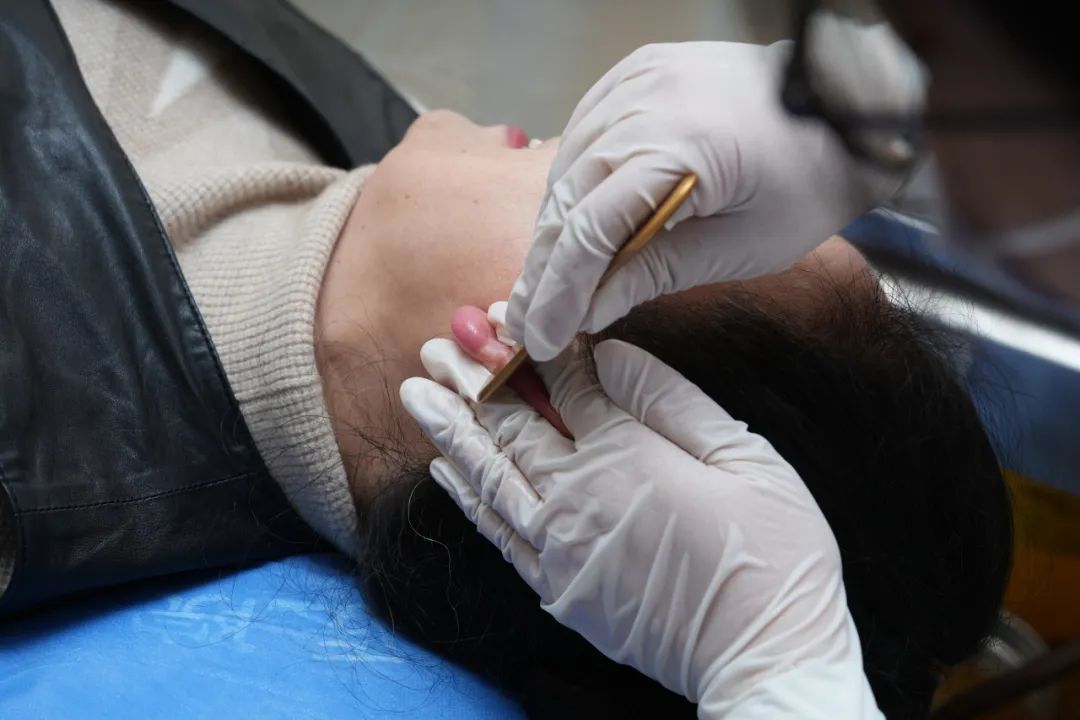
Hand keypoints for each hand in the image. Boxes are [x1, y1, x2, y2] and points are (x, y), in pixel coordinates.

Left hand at [400, 335, 881, 716]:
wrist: (764, 656)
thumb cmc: (772, 552)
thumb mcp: (743, 457)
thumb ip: (670, 399)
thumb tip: (610, 355)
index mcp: (623, 456)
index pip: (562, 385)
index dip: (531, 347)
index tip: (504, 319)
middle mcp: (575, 499)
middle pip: (508, 425)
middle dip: (469, 379)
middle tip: (435, 345)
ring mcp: (559, 549)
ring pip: (486, 477)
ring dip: (447, 431)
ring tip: (414, 393)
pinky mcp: (559, 590)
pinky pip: (496, 534)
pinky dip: (465, 498)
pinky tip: (445, 471)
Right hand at [508, 40, 902, 360]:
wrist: (844, 107)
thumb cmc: (810, 180)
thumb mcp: (743, 246)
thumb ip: (657, 273)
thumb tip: (589, 310)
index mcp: (683, 146)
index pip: (592, 229)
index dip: (560, 290)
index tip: (543, 337)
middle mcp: (649, 100)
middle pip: (567, 196)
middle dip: (544, 266)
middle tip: (529, 320)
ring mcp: (640, 77)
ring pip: (567, 164)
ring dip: (553, 226)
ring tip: (544, 281)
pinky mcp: (639, 69)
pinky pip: (583, 130)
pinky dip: (571, 177)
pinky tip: (566, 216)